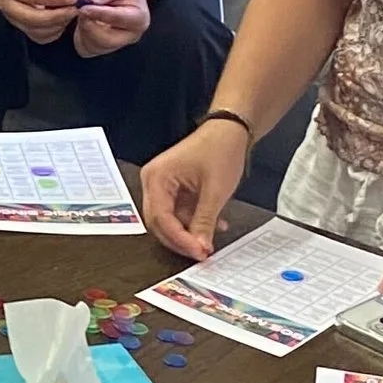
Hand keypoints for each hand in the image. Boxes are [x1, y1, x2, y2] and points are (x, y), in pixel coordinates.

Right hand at [0, 0, 85, 43]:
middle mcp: (6, 5)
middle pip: (33, 18)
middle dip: (59, 16)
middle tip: (75, 8)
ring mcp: (11, 18)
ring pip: (37, 30)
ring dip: (58, 24)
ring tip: (69, 11)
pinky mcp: (20, 26)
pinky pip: (39, 36)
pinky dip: (54, 30)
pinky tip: (61, 18)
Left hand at [71, 0, 149, 57]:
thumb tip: (88, 0)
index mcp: (139, 19)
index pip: (116, 19)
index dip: (97, 14)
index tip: (83, 8)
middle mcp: (131, 36)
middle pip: (106, 41)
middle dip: (89, 26)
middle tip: (80, 9)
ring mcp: (118, 44)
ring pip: (94, 47)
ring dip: (83, 30)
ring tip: (83, 12)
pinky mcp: (103, 47)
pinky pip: (86, 49)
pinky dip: (80, 37)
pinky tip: (83, 21)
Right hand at [136, 119, 247, 261]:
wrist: (230, 130)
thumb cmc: (220, 149)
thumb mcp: (215, 190)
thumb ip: (204, 221)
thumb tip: (200, 247)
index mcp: (157, 177)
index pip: (161, 218)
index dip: (179, 239)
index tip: (198, 252)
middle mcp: (153, 181)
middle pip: (159, 222)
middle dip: (181, 239)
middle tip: (202, 252)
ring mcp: (162, 185)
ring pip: (169, 220)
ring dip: (190, 232)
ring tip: (211, 238)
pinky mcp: (173, 189)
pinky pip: (179, 213)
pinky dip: (194, 221)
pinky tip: (214, 224)